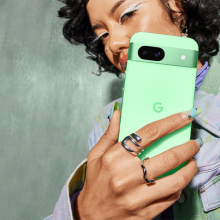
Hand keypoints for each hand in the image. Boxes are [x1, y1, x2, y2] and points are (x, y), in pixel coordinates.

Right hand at [75, 109, 200, 219]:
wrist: (92, 215)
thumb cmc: (95, 182)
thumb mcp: (96, 155)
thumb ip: (109, 134)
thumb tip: (118, 114)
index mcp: (115, 158)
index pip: (148, 134)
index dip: (170, 122)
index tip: (184, 116)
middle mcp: (127, 176)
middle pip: (167, 157)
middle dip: (187, 147)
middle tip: (195, 142)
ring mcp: (138, 196)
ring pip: (175, 179)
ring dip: (190, 167)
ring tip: (193, 160)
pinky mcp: (145, 212)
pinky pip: (171, 197)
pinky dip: (180, 185)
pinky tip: (180, 178)